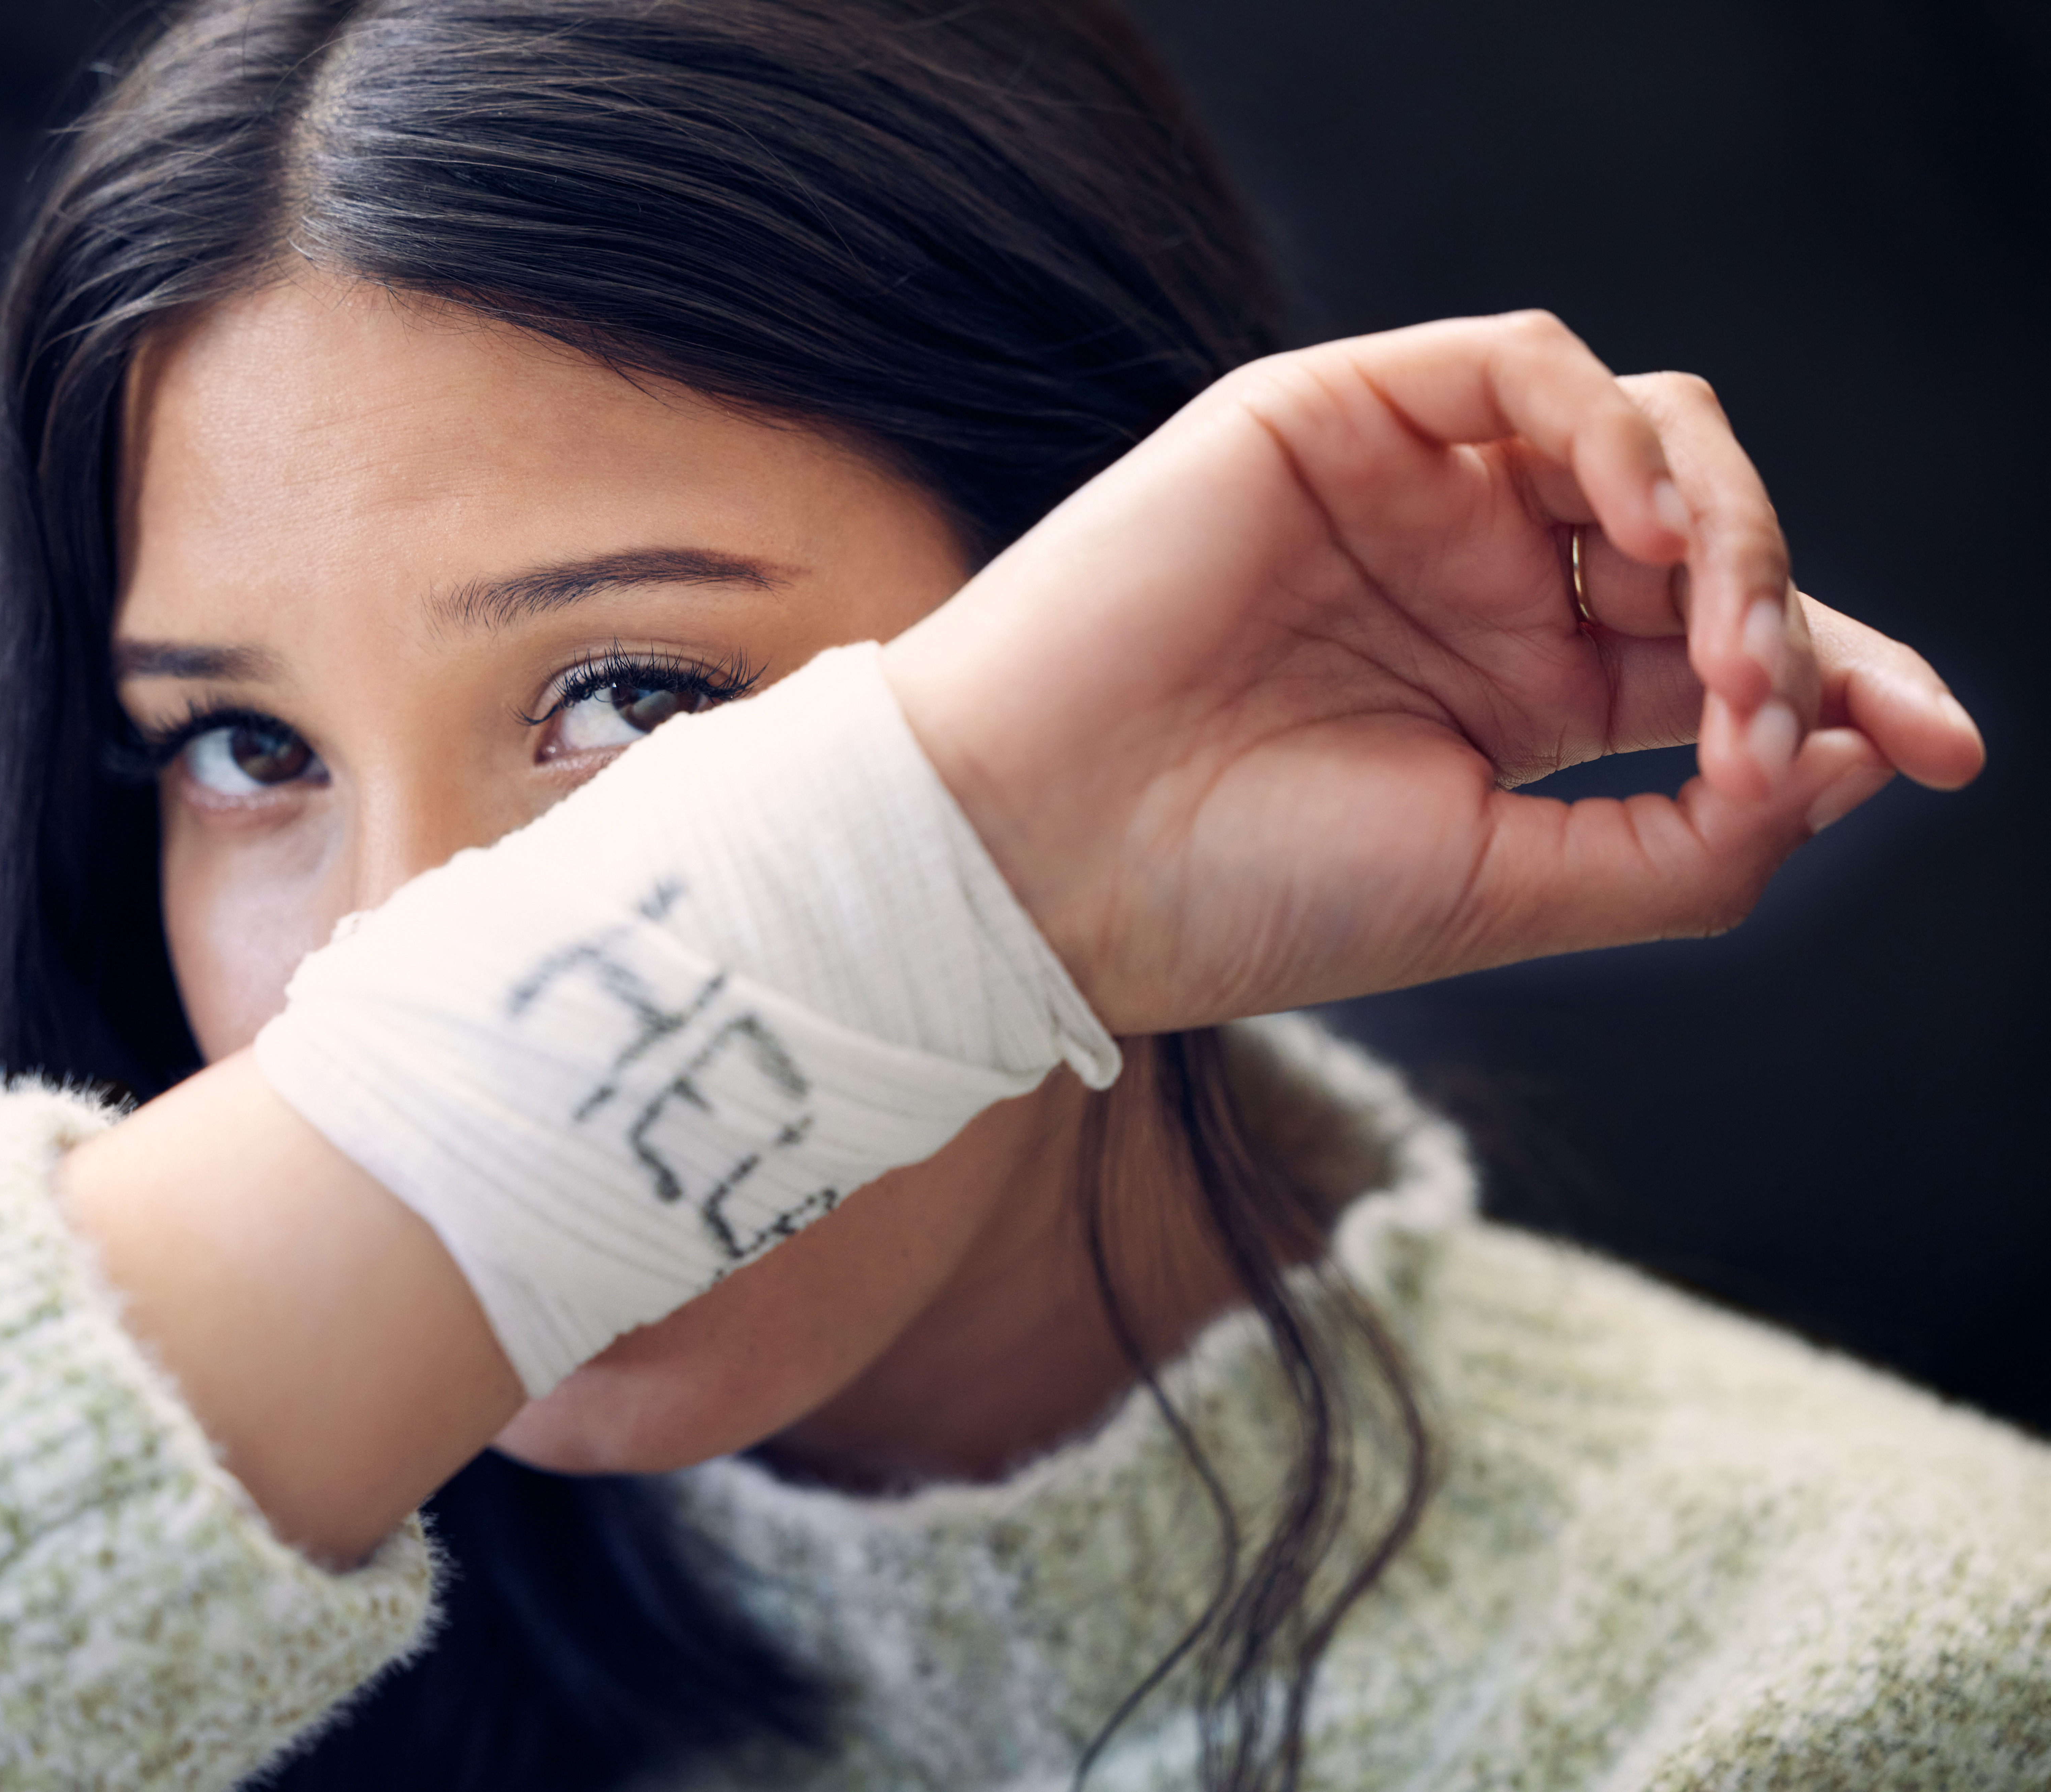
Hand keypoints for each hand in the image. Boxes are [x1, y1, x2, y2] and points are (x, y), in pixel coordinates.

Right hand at [885, 312, 1984, 1034]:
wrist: (1046, 856)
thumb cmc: (1246, 895)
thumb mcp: (1513, 896)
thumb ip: (1696, 839)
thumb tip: (1852, 757)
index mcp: (1518, 703)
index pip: (1725, 654)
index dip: (1851, 684)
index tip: (1940, 750)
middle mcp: (1482, 588)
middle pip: (1710, 538)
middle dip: (1792, 612)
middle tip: (1777, 710)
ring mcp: (1415, 499)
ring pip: (1646, 432)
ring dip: (1726, 520)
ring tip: (1717, 631)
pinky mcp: (1341, 419)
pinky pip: (1526, 363)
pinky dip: (1613, 425)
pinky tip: (1643, 527)